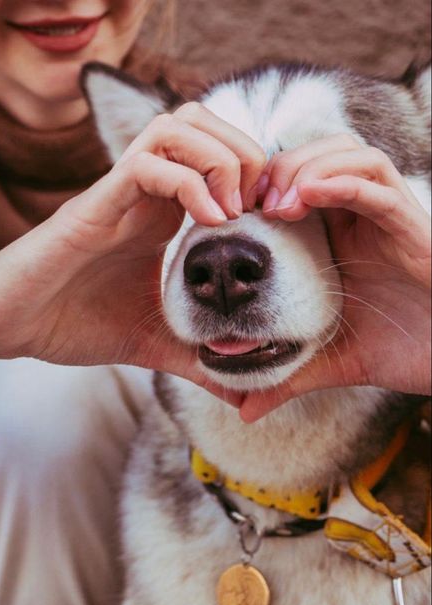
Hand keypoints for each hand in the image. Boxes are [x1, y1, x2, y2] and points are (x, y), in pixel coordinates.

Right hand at [0, 102, 264, 400]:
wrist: (10, 325)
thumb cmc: (74, 324)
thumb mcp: (156, 344)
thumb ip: (200, 360)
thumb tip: (244, 398)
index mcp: (160, 215)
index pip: (215, 156)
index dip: (254, 175)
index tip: (274, 218)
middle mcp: (143, 194)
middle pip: (201, 122)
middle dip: (245, 152)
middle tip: (259, 205)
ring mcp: (119, 194)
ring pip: (176, 126)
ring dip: (220, 157)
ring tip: (234, 209)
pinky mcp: (95, 204)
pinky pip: (145, 164)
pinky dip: (188, 181)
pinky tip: (209, 220)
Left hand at [241, 134, 430, 420]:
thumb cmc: (402, 351)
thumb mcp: (332, 361)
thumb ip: (288, 375)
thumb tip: (244, 411)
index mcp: (340, 237)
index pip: (299, 183)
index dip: (262, 186)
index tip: (229, 213)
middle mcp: (364, 218)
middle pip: (319, 155)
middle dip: (279, 168)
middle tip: (248, 203)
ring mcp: (389, 216)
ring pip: (349, 156)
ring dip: (306, 168)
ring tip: (275, 205)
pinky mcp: (413, 225)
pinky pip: (378, 186)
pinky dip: (342, 182)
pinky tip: (308, 197)